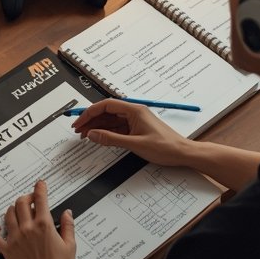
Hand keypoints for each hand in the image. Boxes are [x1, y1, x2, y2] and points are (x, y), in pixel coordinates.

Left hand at [0, 180, 75, 258]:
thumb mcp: (70, 245)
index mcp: (44, 225)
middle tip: (31, 199)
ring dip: (13, 208)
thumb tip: (67, 213)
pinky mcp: (7, 250)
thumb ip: (68, 226)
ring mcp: (16, 239)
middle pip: (21, 203)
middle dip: (26, 197)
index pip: (40, 199)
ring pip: (8, 214)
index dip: (40, 188)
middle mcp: (28, 229)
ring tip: (17, 210)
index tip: (40, 184)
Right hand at [72, 98, 189, 166]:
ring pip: (111, 121)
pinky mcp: (136, 129)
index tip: (79, 122)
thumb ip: (111, 139)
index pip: (106, 105)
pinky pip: (117, 128)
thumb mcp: (135, 144)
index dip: (90, 113)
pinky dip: (106, 132)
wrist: (182, 153)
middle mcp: (134, 112)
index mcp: (134, 110)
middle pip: (106, 112)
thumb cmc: (165, 147)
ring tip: (84, 135)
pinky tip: (98, 137)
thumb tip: (93, 134)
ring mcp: (135, 121)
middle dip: (91, 120)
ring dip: (97, 127)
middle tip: (78, 130)